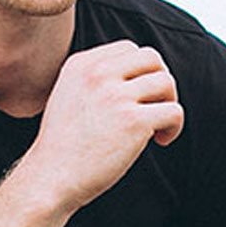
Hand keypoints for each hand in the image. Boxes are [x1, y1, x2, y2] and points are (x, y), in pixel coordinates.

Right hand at [18, 40, 183, 212]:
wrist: (51, 178)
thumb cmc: (63, 146)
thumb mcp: (68, 96)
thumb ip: (95, 79)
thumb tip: (139, 76)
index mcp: (80, 64)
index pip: (128, 49)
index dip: (141, 71)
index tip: (137, 96)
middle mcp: (97, 73)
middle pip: (151, 58)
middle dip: (160, 81)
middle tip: (154, 107)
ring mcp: (115, 96)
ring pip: (166, 82)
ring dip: (169, 103)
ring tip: (158, 127)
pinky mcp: (133, 121)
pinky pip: (173, 111)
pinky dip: (174, 126)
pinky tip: (161, 140)